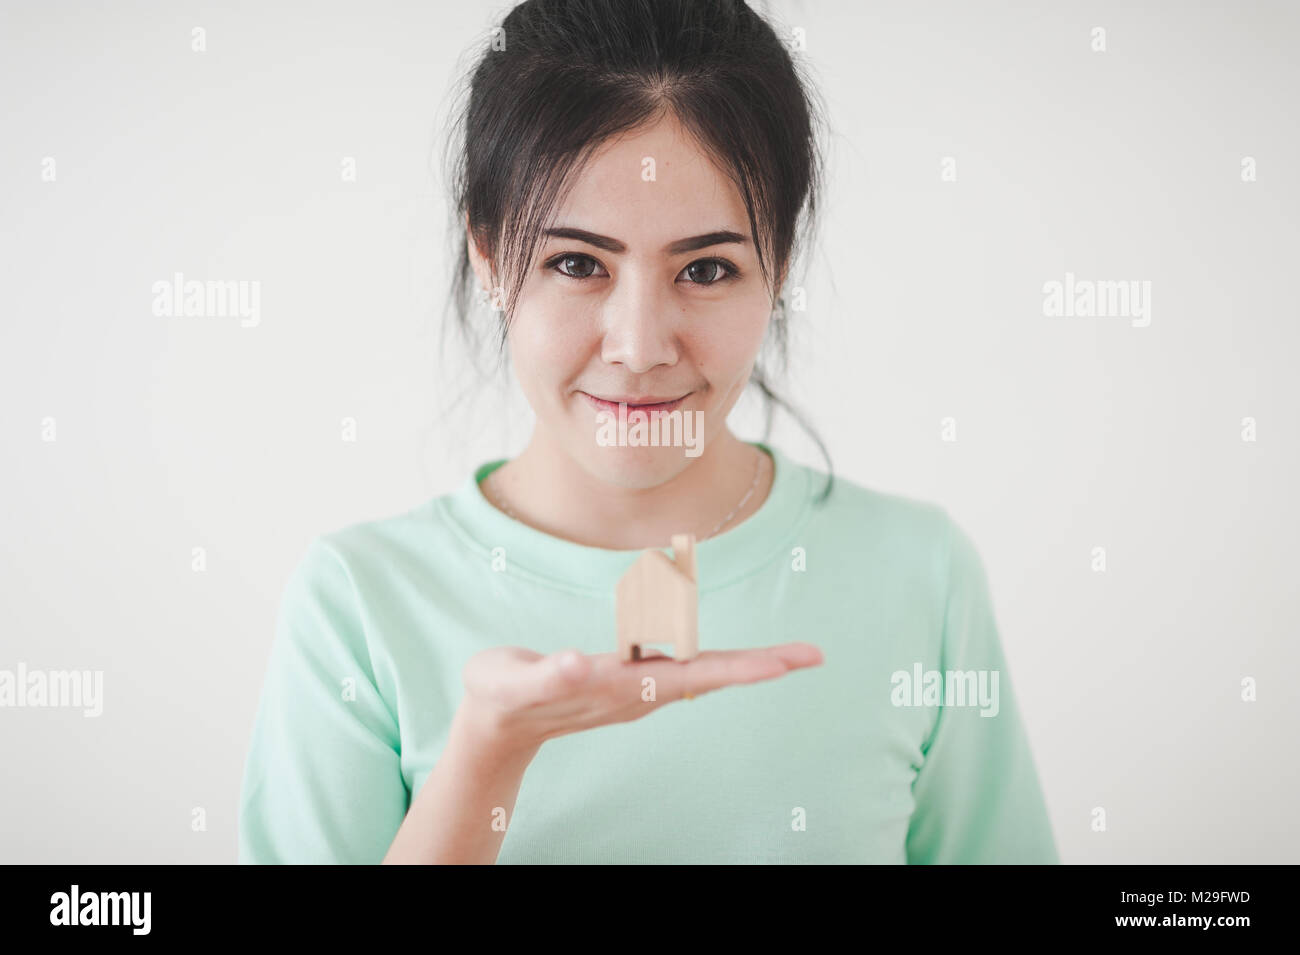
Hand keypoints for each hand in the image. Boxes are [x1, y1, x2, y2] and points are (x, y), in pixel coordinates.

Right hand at [459, 642, 823, 752]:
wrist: (495, 725)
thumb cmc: (501, 697)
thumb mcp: (513, 683)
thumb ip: (546, 674)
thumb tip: (579, 662)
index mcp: (620, 686)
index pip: (691, 676)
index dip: (736, 668)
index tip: (781, 665)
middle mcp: (638, 692)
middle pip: (711, 676)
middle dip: (761, 665)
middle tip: (813, 655)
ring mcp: (637, 690)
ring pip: (702, 674)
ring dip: (746, 664)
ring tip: (790, 657)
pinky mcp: (629, 683)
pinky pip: (683, 667)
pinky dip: (716, 658)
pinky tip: (736, 656)